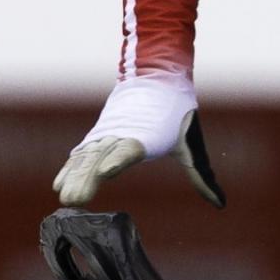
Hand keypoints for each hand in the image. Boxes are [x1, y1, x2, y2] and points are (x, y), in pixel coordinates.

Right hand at [53, 71, 224, 207]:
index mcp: (148, 135)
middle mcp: (124, 133)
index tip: (104, 172)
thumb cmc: (177, 113)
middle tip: (75, 200)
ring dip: (75, 176)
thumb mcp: (192, 145)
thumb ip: (201, 175)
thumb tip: (220, 203)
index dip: (117, 160)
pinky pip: (82, 151)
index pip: (130, 148)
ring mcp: (108, 132)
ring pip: (89, 155)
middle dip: (88, 178)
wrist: (158, 76)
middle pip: (103, 156)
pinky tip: (60, 184)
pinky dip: (70, 166)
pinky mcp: (100, 133)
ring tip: (65, 198)